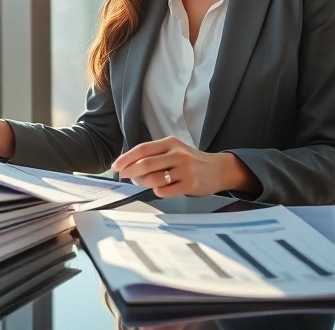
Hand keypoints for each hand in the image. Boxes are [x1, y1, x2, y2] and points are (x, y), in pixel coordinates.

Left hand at [111, 137, 256, 197]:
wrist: (219, 169)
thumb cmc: (191, 161)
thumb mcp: (174, 151)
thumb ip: (154, 156)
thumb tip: (128, 167)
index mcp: (170, 142)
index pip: (142, 149)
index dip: (126, 158)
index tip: (115, 166)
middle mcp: (177, 154)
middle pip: (145, 164)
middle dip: (129, 172)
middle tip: (123, 177)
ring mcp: (184, 169)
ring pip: (153, 179)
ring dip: (143, 183)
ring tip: (144, 183)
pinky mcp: (189, 184)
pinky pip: (163, 191)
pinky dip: (157, 191)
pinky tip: (162, 188)